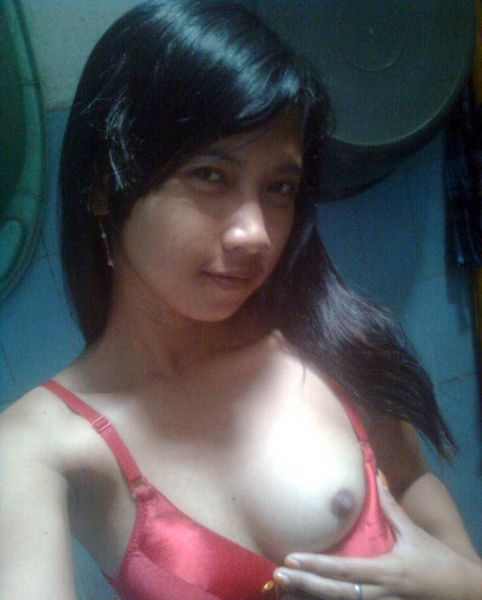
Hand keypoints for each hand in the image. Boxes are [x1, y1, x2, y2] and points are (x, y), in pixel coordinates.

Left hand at [273, 476, 480, 599]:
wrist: (462, 593)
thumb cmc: (437, 561)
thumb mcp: (414, 534)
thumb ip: (391, 508)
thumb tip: (375, 476)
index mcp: (386, 571)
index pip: (345, 571)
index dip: (317, 566)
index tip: (292, 558)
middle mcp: (380, 594)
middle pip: (336, 594)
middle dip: (305, 585)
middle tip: (278, 574)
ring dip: (311, 597)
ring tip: (284, 588)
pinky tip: (307, 597)